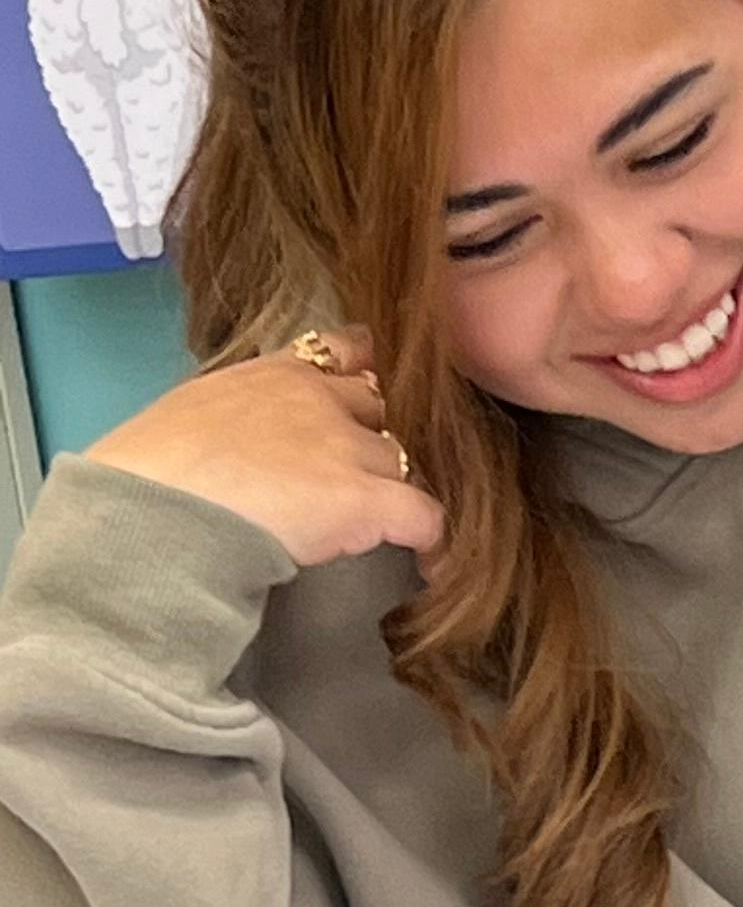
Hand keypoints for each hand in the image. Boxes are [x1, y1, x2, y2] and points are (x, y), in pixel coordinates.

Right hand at [84, 328, 442, 569]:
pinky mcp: (365, 500)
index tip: (366, 398)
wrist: (151, 516)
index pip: (342, 349)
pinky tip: (429, 556)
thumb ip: (236, 417)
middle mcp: (319, 400)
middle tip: (351, 481)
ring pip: (399, 463)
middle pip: (379, 410)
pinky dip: (431, 537)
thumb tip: (245, 445)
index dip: (362, 374)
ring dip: (390, 491)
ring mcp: (347, 449)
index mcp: (271, 374)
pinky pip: (425, 515)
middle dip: (371, 441)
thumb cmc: (146, 478)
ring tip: (377, 526)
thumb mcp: (189, 418)